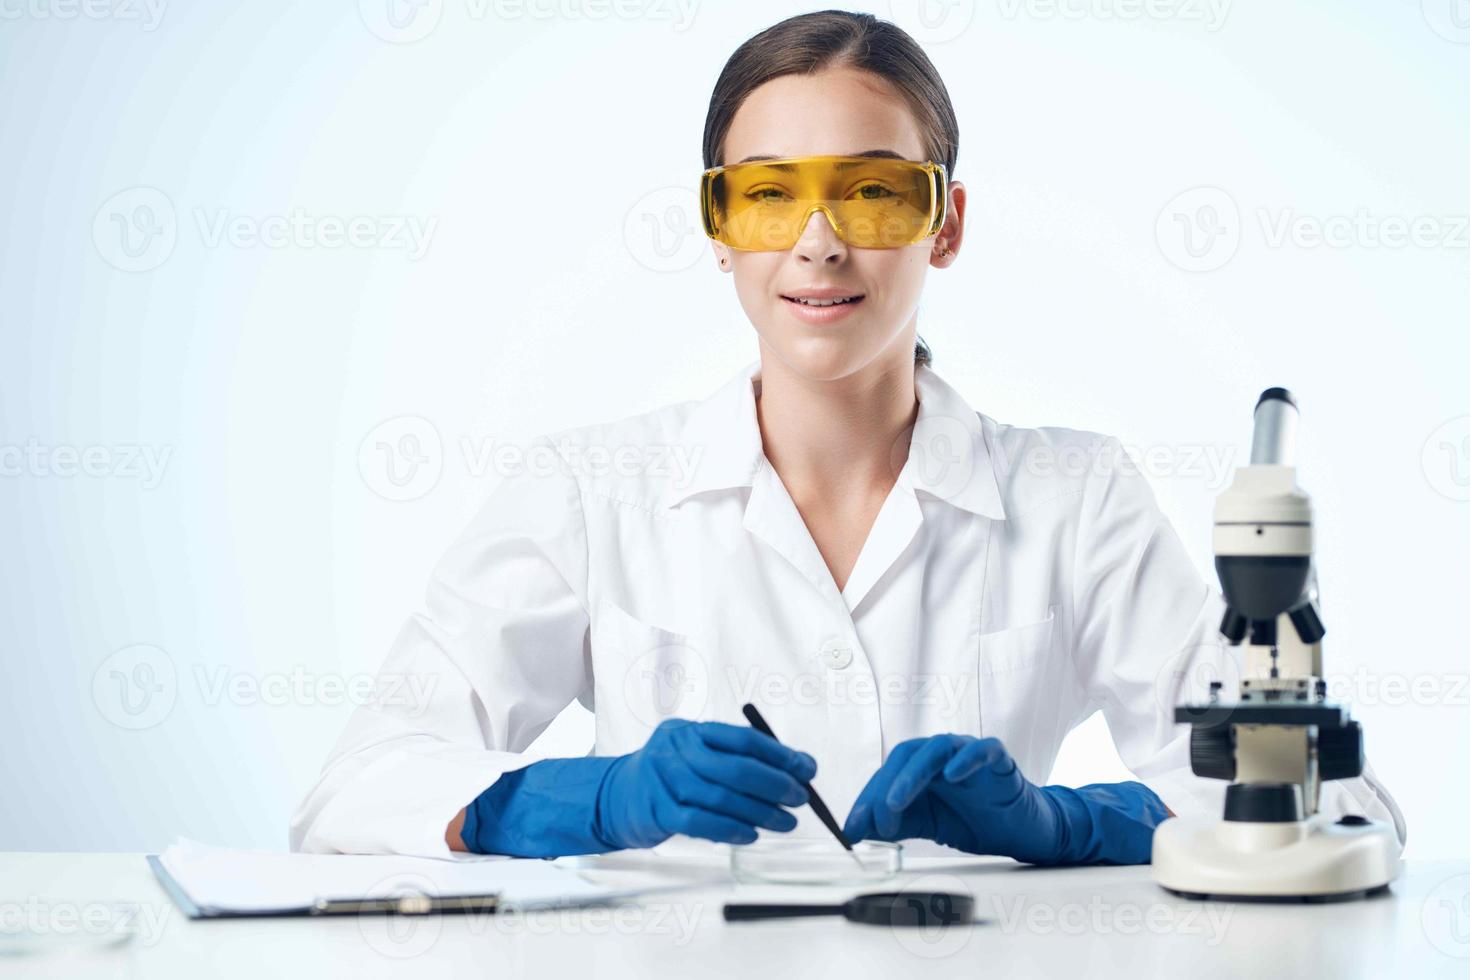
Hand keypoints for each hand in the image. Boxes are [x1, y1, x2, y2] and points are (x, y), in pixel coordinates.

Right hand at [595, 718, 816, 849]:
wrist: (617, 797)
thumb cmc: (671, 776)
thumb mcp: (699, 756)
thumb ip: (742, 759)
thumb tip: (799, 768)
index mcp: (691, 731)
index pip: (743, 738)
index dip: (780, 754)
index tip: (806, 769)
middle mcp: (675, 750)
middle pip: (736, 767)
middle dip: (776, 784)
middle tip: (800, 798)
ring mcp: (663, 780)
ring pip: (721, 797)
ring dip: (760, 812)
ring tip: (784, 822)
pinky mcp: (656, 812)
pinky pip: (700, 823)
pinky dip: (731, 830)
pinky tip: (751, 835)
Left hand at [841, 734, 1167, 864]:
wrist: (1024, 832)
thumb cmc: (975, 821)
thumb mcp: (927, 826)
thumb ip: (895, 824)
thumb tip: (855, 831)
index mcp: (921, 769)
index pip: (887, 773)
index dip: (867, 799)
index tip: (852, 830)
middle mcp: (942, 755)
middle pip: (906, 755)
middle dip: (884, 787)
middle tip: (875, 820)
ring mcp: (969, 753)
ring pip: (936, 748)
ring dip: (912, 774)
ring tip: (896, 801)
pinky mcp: (999, 759)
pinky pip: (982, 750)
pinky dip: (965, 759)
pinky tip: (950, 776)